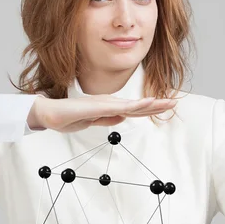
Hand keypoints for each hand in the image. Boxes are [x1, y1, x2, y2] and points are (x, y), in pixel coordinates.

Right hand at [28, 94, 176, 132]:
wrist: (49, 113)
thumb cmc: (66, 117)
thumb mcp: (91, 121)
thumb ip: (106, 119)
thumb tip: (123, 118)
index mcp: (108, 107)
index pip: (134, 110)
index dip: (150, 108)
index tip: (165, 107)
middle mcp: (110, 103)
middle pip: (138, 106)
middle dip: (157, 105)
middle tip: (175, 102)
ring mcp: (105, 103)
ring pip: (134, 104)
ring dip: (152, 104)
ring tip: (169, 102)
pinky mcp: (100, 105)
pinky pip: (122, 106)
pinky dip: (137, 105)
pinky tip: (148, 104)